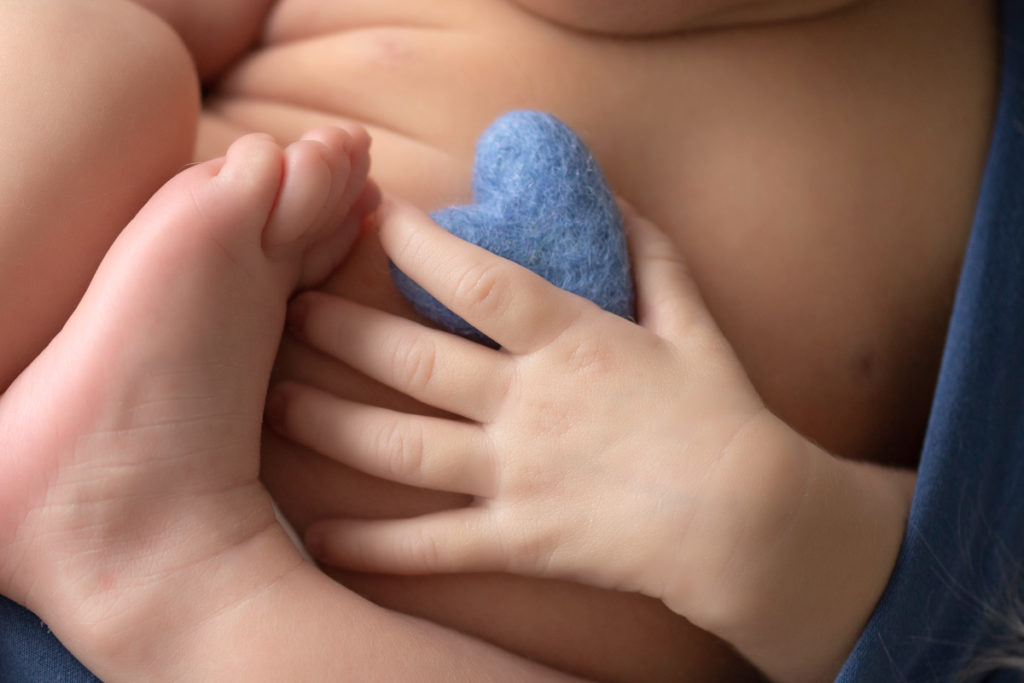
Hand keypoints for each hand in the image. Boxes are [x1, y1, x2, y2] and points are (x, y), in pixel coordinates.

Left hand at [270, 199, 800, 606]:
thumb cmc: (722, 414)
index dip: (412, 243)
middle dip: (340, 331)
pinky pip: (433, 547)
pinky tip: (319, 538)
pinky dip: (374, 546)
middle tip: (284, 308)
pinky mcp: (519, 541)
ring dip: (329, 425)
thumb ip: (652, 254)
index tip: (364, 214)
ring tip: (272, 403)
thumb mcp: (693, 321)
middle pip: (412, 362)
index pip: (475, 280)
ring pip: (401, 449)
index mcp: (570, 342)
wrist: (752, 523)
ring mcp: (517, 476)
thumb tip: (619, 193)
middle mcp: (529, 405)